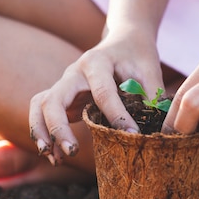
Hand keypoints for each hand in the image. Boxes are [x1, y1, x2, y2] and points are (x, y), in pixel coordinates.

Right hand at [29, 33, 163, 163]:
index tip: (132, 136)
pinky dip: (43, 132)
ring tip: (54, 157)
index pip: (103, 92)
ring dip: (42, 131)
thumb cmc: (137, 56)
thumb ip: (151, 96)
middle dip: (59, 127)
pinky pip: (43, 113)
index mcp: (97, 62)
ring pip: (41, 105)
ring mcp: (64, 84)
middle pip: (54, 99)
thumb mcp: (149, 70)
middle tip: (73, 152)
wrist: (123, 40)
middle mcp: (74, 72)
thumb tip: (157, 129)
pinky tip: (54, 154)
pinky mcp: (62, 96)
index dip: (117, 116)